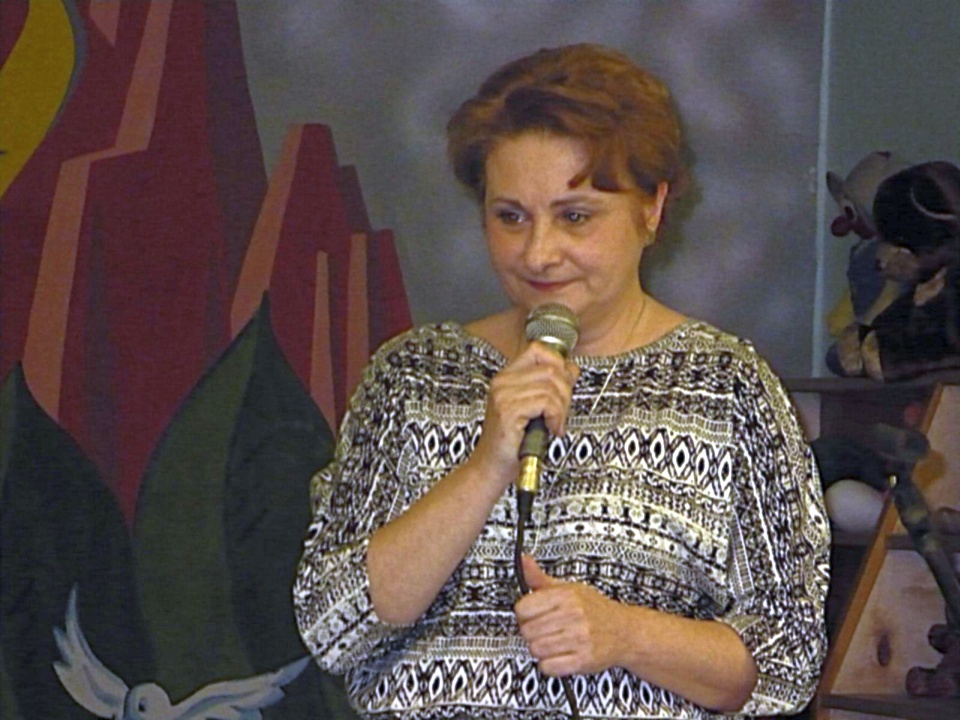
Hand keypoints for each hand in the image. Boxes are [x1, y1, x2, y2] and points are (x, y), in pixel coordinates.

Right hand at [471, 341, 578, 483]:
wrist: (492, 467)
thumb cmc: (512, 441)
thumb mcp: (533, 407)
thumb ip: (550, 386)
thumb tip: (571, 368)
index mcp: (506, 377)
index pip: (538, 349)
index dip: (558, 362)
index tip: (564, 383)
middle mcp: (502, 382)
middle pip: (551, 368)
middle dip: (566, 392)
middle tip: (562, 412)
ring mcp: (503, 395)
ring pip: (551, 386)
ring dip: (562, 409)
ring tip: (555, 424)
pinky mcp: (508, 410)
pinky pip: (546, 403)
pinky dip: (556, 417)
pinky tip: (551, 429)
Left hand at [514, 555, 624, 675]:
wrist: (625, 631)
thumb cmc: (594, 609)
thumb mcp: (568, 588)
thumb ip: (540, 578)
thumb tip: (523, 560)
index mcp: (566, 595)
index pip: (523, 608)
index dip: (523, 613)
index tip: (531, 615)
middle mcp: (574, 615)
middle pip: (527, 631)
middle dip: (531, 632)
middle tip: (542, 630)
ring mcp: (579, 639)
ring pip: (536, 649)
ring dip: (539, 649)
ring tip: (551, 642)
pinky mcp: (583, 660)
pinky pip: (548, 667)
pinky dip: (548, 664)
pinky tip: (558, 655)